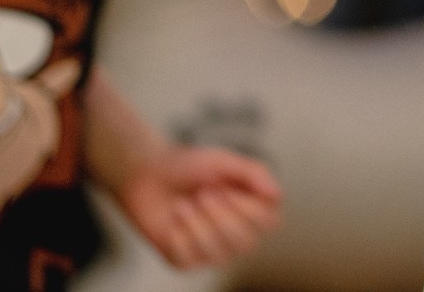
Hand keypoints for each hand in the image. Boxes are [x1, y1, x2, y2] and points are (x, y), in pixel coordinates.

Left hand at [111, 142, 282, 269]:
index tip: (224, 186)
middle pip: (244, 241)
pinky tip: (172, 219)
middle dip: (218, 214)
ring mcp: (212, 251)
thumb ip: (253, 173)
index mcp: (253, 209)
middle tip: (202, 193)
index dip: (246, 207)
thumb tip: (277, 194)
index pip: (269, 222)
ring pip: (216, 252)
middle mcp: (237, 234)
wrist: (147, 175)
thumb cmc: (188, 166)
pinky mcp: (186, 261)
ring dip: (194, 222)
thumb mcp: (223, 161)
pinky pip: (187, 257)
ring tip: (183, 204)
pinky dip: (176, 233)